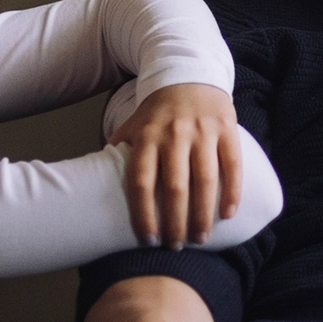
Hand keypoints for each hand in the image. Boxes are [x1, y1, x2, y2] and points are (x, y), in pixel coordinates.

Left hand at [111, 83, 243, 246]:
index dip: (143, 214)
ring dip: (202, 214)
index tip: (147, 240)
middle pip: (174, 187)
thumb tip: (91, 184)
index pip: (141, 181)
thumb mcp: (133, 125)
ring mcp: (203, 131)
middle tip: (175, 247)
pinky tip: (228, 215)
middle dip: (175, 222)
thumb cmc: (158, 112)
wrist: (190, 74)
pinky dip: (232, 192)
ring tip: (200, 238)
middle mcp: (174, 134)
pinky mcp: (226, 129)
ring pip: (205, 179)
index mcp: (147, 137)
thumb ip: (118, 152)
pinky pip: (231, 165)